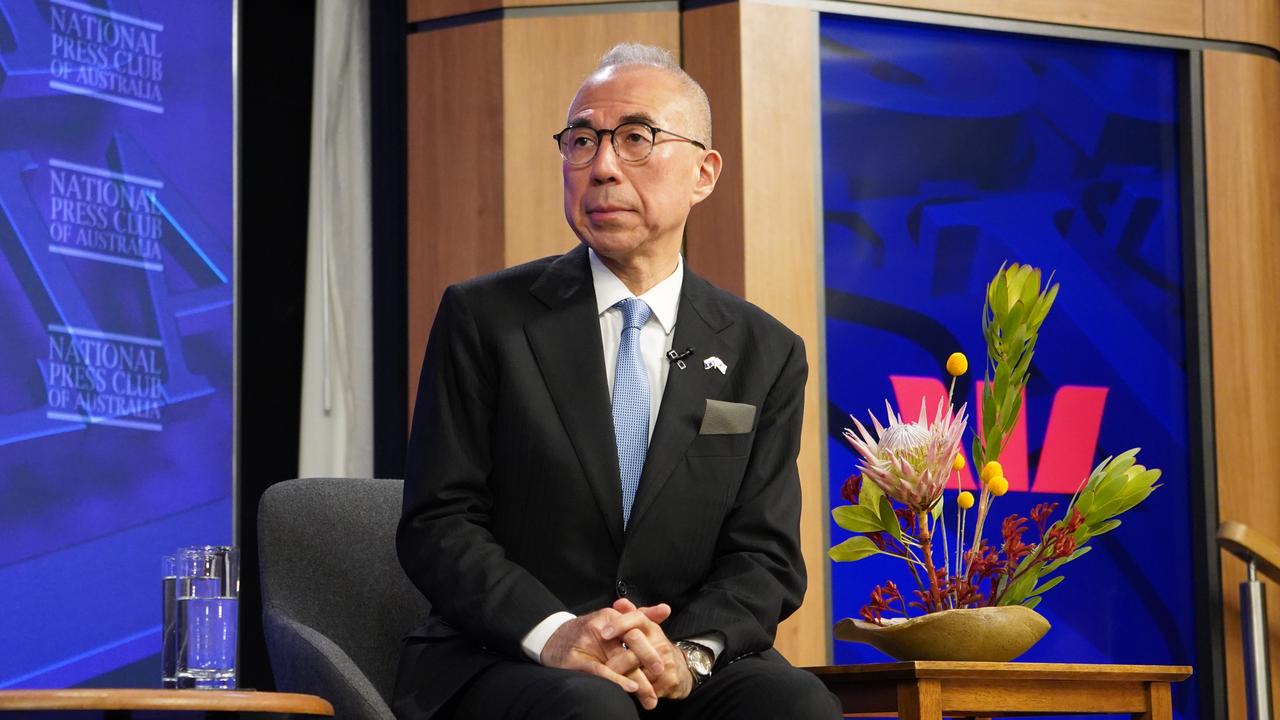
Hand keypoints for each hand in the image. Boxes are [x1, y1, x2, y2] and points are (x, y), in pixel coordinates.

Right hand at [539, 605, 670, 705]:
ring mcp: (588, 642)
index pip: (637, 631)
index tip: (665, 665)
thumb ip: (640, 616)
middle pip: (632, 642)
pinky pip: (601, 671)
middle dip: (649, 662)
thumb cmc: (587, 632)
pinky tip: (630, 688)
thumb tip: (666, 609)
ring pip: (619, 661)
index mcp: (612, 617)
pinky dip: (617, 680)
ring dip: (638, 680)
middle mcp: (602, 627)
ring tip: (650, 696)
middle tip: (661, 677)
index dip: (652, 649)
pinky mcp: (577, 660)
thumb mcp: (613, 621)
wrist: (552, 639)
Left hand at [604, 599, 694, 704]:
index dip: (619, 624)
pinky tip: (624, 692)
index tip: (603, 633)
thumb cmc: (653, 647)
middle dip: (617, 659)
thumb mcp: (643, 630)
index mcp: (651, 628)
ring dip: (622, 678)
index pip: (637, 618)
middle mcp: (661, 642)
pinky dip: (634, 692)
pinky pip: (647, 689)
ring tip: (608, 681)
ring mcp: (667, 662)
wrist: (678, 669)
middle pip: (636, 648)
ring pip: (639, 671)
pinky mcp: (670, 681)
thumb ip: (629, 615)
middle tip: (603, 666)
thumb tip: (620, 603)